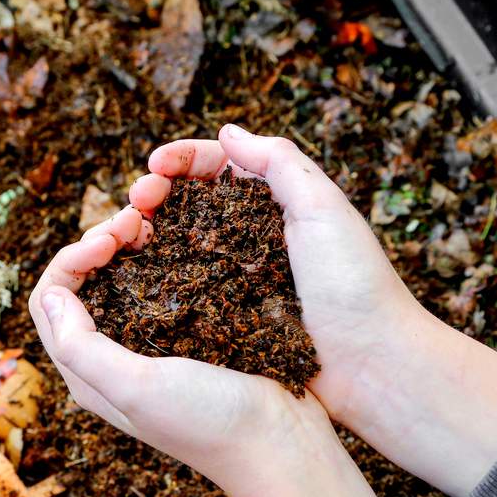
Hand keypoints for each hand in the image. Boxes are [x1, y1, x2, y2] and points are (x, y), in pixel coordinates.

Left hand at [29, 206, 386, 496]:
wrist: (284, 446)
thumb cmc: (209, 422)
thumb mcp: (136, 388)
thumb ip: (82, 347)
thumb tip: (51, 294)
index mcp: (88, 373)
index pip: (50, 300)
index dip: (71, 259)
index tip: (108, 240)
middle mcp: (111, 357)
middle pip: (81, 283)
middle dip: (98, 242)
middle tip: (134, 220)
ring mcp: (151, 343)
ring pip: (119, 278)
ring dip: (127, 244)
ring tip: (152, 220)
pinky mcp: (188, 333)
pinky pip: (160, 283)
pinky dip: (160, 254)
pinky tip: (180, 238)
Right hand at [130, 125, 496, 496]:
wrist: (370, 365)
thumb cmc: (354, 284)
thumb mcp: (323, 208)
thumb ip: (279, 162)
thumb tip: (227, 131)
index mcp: (274, 203)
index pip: (215, 166)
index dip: (179, 160)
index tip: (153, 166)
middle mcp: (248, 236)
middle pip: (186, 201)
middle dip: (154, 192)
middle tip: (135, 201)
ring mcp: (232, 277)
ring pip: (175, 242)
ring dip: (145, 231)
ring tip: (125, 234)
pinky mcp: (222, 316)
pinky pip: (179, 287)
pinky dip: (152, 273)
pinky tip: (134, 271)